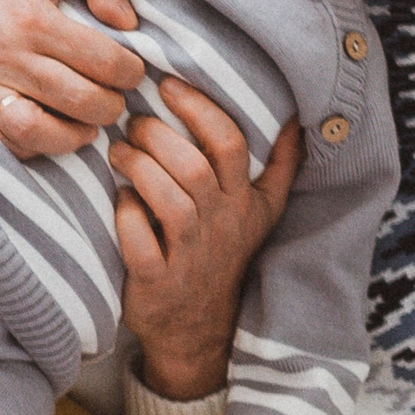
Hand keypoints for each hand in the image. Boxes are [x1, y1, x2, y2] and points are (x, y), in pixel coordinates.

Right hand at [0, 0, 144, 158]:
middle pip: (81, 103)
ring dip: (75, 134)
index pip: (105, 64)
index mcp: (33, 19)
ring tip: (88, 120)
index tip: (132, 66)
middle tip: (117, 92)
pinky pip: (3, 140)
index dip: (132, 71)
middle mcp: (5, 57)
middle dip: (112, 104)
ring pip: (40, 133)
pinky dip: (33, 143)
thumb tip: (127, 24)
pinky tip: (51, 125)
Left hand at [114, 81, 300, 398]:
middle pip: (195, 168)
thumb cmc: (223, 255)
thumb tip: (296, 117)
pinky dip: (126, 216)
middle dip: (159, 136)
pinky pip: (141, 245)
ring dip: (138, 168)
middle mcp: (220, 226)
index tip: (169, 84)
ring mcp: (189, 256)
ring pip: (169, 201)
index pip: (230, 144)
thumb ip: (282, 165)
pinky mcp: (156, 283)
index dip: (200, 109)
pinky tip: (119, 199)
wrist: (200, 329)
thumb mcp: (262, 212)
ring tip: (118, 151)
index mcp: (244, 202)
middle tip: (134, 122)